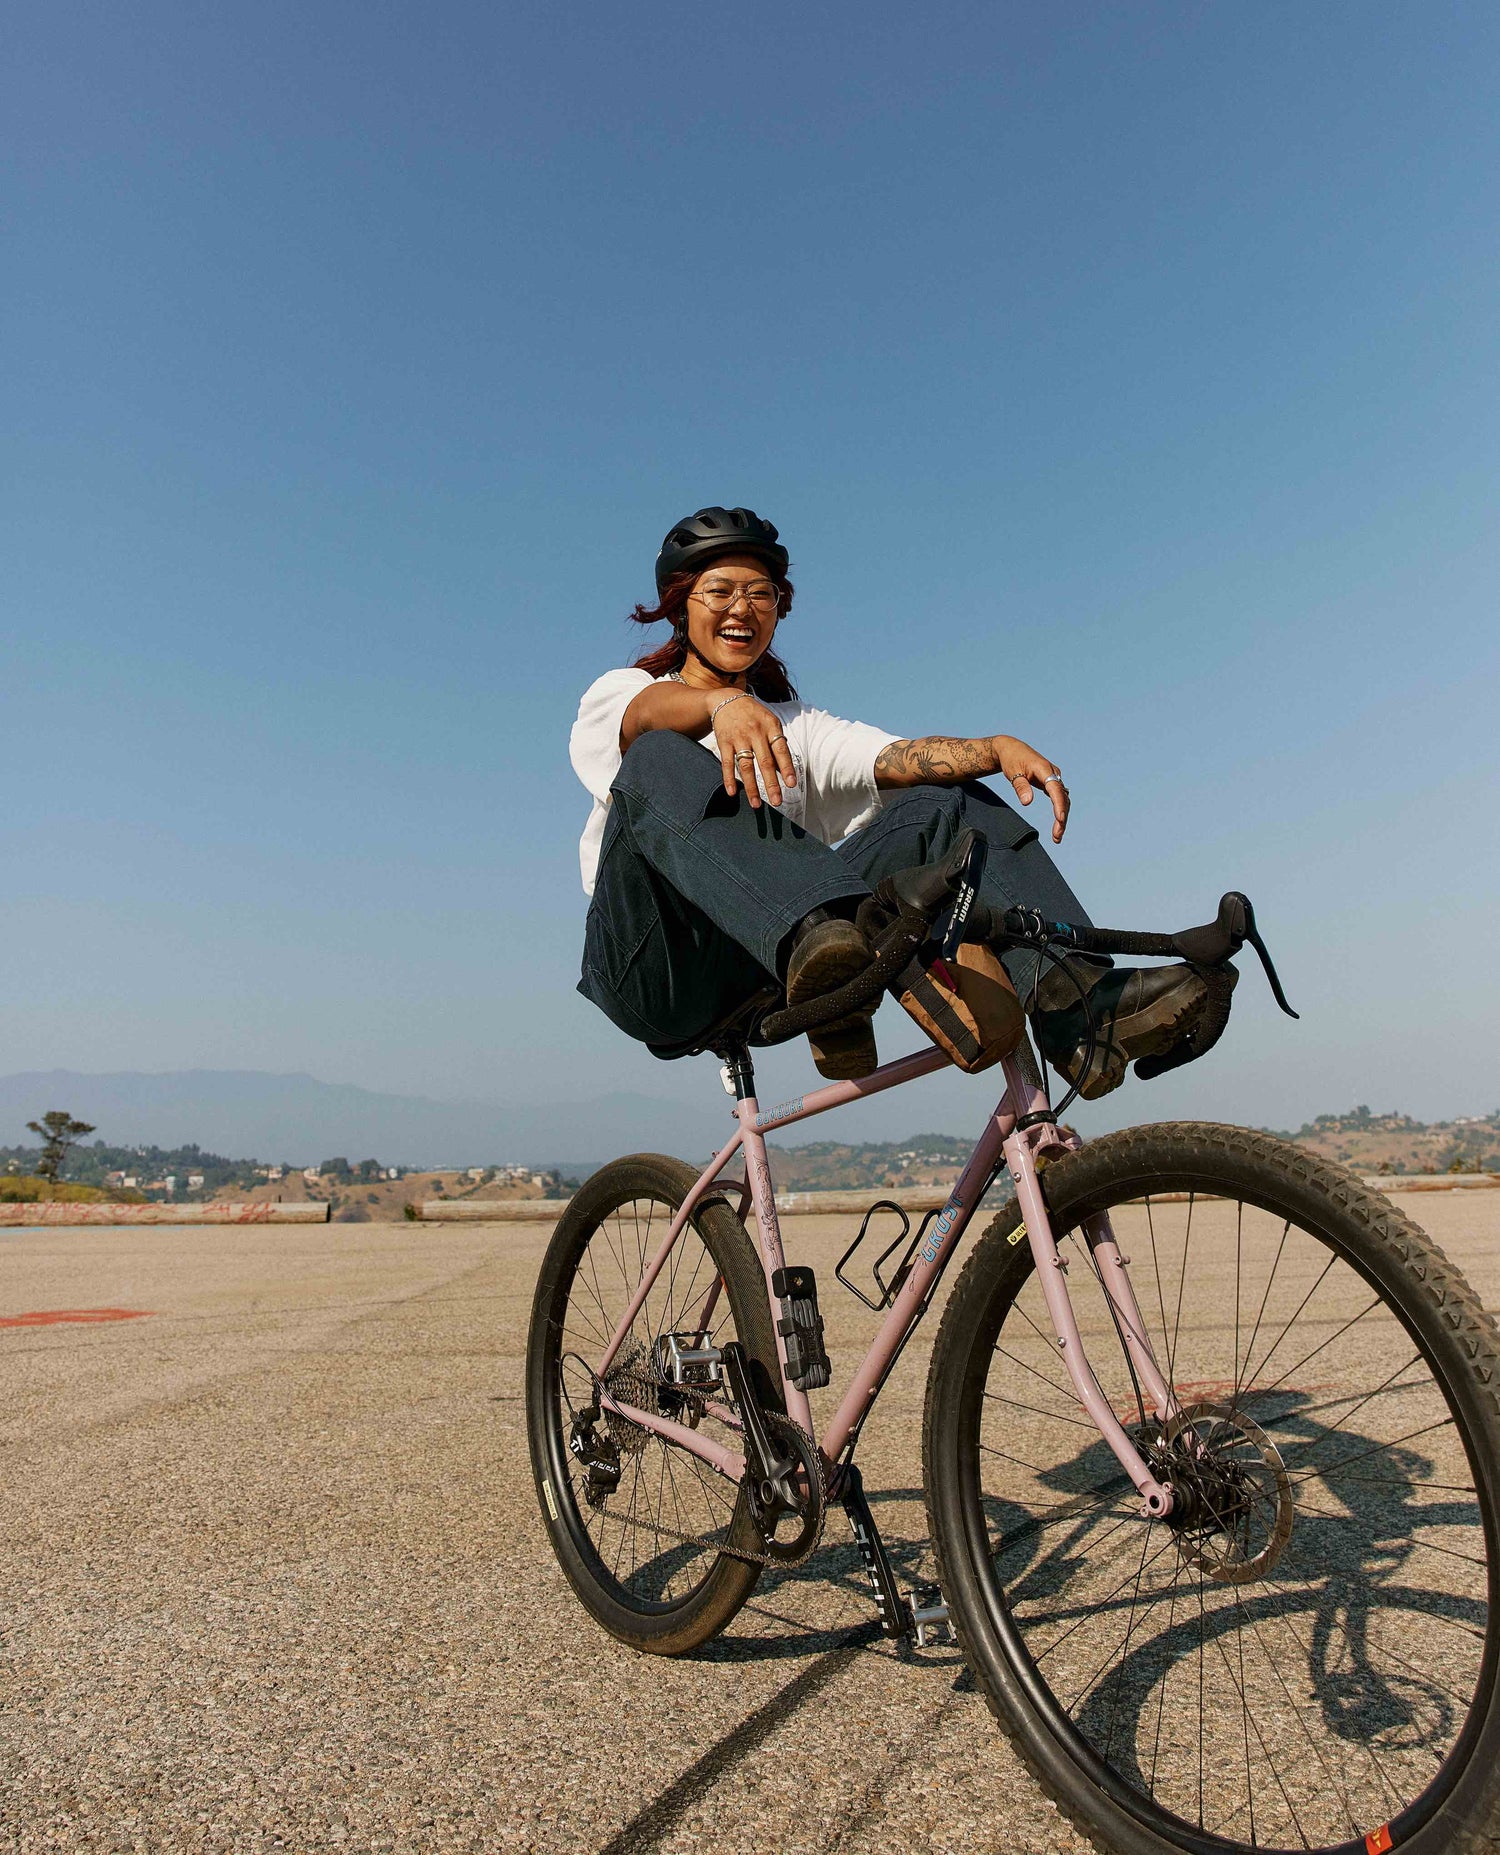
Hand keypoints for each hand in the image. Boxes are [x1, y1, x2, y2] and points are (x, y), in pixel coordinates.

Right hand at [713, 693, 796, 808]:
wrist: (727, 700)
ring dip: (751, 787)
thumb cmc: (754, 715)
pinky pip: (727, 763)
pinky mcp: (724, 742)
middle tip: (777, 802)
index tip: (791, 785)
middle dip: (771, 784)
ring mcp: (738, 737)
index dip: (786, 768)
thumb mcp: (770, 723)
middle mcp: (755, 732)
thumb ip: (777, 745)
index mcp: (771, 727)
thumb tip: (784, 771)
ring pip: (745, 766)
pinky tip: (733, 792)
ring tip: (756, 805)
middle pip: (764, 762)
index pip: (781, 750)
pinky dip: (729, 779)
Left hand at [992, 735, 1068, 842]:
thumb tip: (1027, 803)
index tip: (1060, 819)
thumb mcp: (1013, 773)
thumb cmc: (1011, 760)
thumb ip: (1021, 787)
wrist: (1011, 748)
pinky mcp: (1051, 782)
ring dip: (1062, 817)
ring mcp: (1054, 777)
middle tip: (1057, 836)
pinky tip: (1057, 824)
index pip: (1056, 789)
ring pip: (1063, 799)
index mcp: (1045, 769)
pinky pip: (1059, 797)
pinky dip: (1059, 810)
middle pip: (1063, 797)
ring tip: (1057, 836)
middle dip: (1062, 818)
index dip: (1059, 805)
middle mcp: (1053, 773)